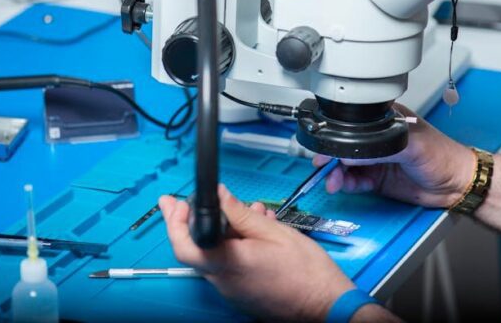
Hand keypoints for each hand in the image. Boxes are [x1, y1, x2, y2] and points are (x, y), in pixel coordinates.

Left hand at [160, 185, 354, 321]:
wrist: (325, 304)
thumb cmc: (306, 272)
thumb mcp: (274, 232)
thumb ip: (241, 214)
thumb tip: (220, 196)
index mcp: (230, 263)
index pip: (186, 246)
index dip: (175, 223)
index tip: (176, 204)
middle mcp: (225, 281)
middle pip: (198, 248)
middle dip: (196, 221)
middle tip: (190, 202)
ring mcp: (232, 290)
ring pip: (216, 254)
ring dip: (225, 230)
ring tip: (251, 211)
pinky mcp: (241, 294)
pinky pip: (229, 265)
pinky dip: (236, 245)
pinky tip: (257, 231)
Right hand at [314, 104, 475, 207]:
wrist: (457, 184)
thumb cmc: (444, 156)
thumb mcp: (412, 146)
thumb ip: (380, 148)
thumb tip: (351, 153)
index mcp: (386, 120)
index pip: (353, 125)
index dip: (337, 137)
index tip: (326, 148)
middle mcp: (378, 139)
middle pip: (345, 146)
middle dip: (332, 158)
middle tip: (323, 168)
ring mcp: (377, 159)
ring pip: (347, 165)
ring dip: (337, 174)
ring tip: (334, 182)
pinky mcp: (378, 177)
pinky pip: (356, 180)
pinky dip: (348, 184)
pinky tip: (347, 186)